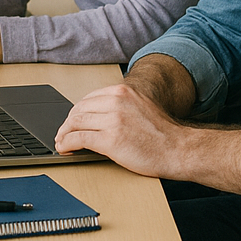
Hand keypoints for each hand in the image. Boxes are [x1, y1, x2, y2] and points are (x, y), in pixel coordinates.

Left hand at [53, 82, 186, 176]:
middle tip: (63, 133)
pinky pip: (79, 139)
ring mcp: (113, 120)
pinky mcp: (110, 140)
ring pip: (75, 123)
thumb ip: (120, 106)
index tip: (72, 121)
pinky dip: (67, 143)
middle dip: (68, 123)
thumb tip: (95, 116)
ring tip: (61, 142)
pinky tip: (65, 148)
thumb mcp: (140, 107)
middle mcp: (116, 102)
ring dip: (64, 133)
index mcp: (123, 91)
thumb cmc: (162, 133)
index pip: (88, 99)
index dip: (76, 112)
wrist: (179, 149)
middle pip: (79, 110)